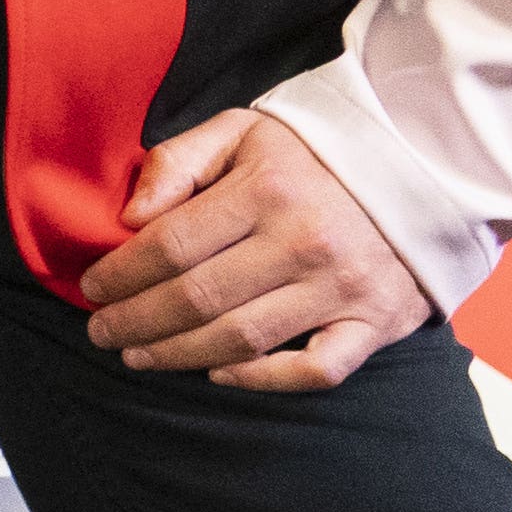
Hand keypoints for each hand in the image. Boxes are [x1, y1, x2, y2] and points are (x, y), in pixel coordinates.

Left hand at [78, 110, 428, 388]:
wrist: (420, 171)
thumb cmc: (313, 155)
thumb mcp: (240, 132)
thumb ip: (178, 162)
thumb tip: (130, 217)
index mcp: (267, 190)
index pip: (170, 244)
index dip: (121, 273)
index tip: (91, 287)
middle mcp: (305, 242)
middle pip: (196, 298)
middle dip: (135, 322)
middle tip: (102, 332)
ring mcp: (344, 288)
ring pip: (241, 339)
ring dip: (178, 355)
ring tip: (138, 357)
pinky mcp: (376, 323)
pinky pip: (314, 369)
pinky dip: (263, 380)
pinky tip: (219, 375)